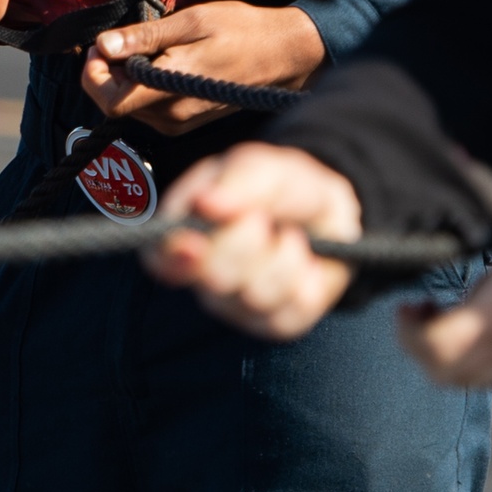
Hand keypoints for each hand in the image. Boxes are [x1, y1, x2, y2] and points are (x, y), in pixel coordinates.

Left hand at [81, 1, 324, 134]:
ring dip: (124, 81)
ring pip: (130, 109)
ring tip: (141, 48)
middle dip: (105, 74)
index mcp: (171, 88)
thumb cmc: (242, 31)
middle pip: (115, 106)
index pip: (109, 101)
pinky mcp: (187, 123)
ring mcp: (180, 123)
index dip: (93, 75)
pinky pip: (149, 111)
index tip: (99, 47)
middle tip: (115, 41)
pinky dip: (141, 89)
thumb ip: (145, 37)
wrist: (285, 56)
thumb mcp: (192, 21)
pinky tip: (157, 64)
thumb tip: (104, 45)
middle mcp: (172, 115)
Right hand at [146, 141, 362, 336]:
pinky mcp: (274, 322)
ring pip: (256, 296)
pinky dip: (310, 279)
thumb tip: (205, 202)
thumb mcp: (265, 168)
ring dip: (285, 258)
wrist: (330, 211)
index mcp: (189, 229)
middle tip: (262, 218)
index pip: (161, 257)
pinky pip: (293, 310)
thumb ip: (238, 181)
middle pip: (211, 278)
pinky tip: (307, 262)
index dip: (173, 256)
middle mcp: (205, 273)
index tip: (195, 244)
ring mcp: (238, 303)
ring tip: (291, 235)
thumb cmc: (284, 187)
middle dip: (246, 243)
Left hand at [399, 171, 491, 386]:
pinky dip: (474, 360)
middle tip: (418, 309)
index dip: (409, 331)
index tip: (407, 302)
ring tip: (445, 314)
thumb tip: (448, 157)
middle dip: (418, 348)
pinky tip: (483, 318)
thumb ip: (483, 185)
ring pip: (472, 382)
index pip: (436, 347)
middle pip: (445, 377)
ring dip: (445, 357)